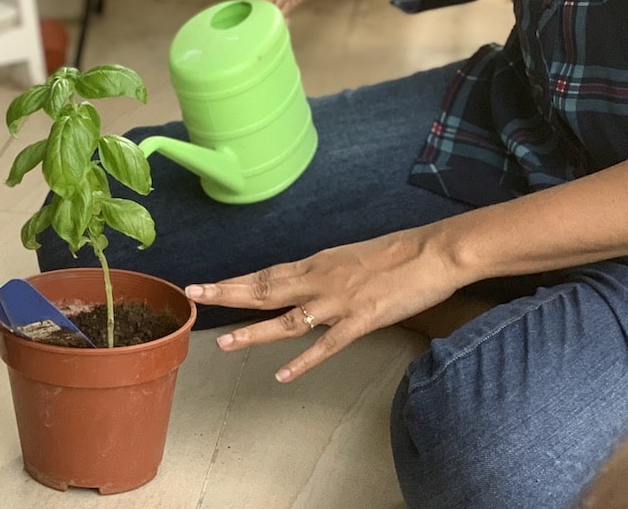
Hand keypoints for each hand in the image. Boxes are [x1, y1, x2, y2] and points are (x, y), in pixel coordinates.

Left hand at [185, 227, 461, 381]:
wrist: (433, 252)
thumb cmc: (396, 254)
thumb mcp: (349, 258)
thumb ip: (324, 273)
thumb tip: (304, 283)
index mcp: (316, 262)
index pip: (266, 274)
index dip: (234, 281)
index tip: (204, 286)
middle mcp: (319, 279)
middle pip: (264, 290)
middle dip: (227, 295)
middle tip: (193, 297)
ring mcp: (338, 301)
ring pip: (287, 319)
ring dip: (254, 332)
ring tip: (224, 343)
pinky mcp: (361, 320)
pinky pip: (327, 345)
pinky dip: (303, 361)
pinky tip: (283, 375)